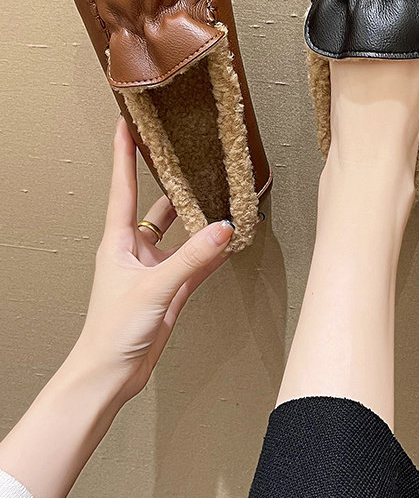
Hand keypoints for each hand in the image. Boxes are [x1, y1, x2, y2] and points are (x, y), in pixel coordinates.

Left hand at [72, 117, 234, 401]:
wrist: (111, 374)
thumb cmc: (112, 331)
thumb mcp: (154, 288)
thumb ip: (192, 258)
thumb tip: (224, 228)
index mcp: (118, 241)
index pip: (122, 187)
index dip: (125, 154)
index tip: (128, 124)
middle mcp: (135, 250)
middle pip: (156, 206)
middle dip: (172, 182)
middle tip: (189, 156)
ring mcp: (154, 269)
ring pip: (181, 234)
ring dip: (199, 219)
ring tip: (220, 196)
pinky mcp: (170, 289)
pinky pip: (196, 262)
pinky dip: (212, 251)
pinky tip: (227, 241)